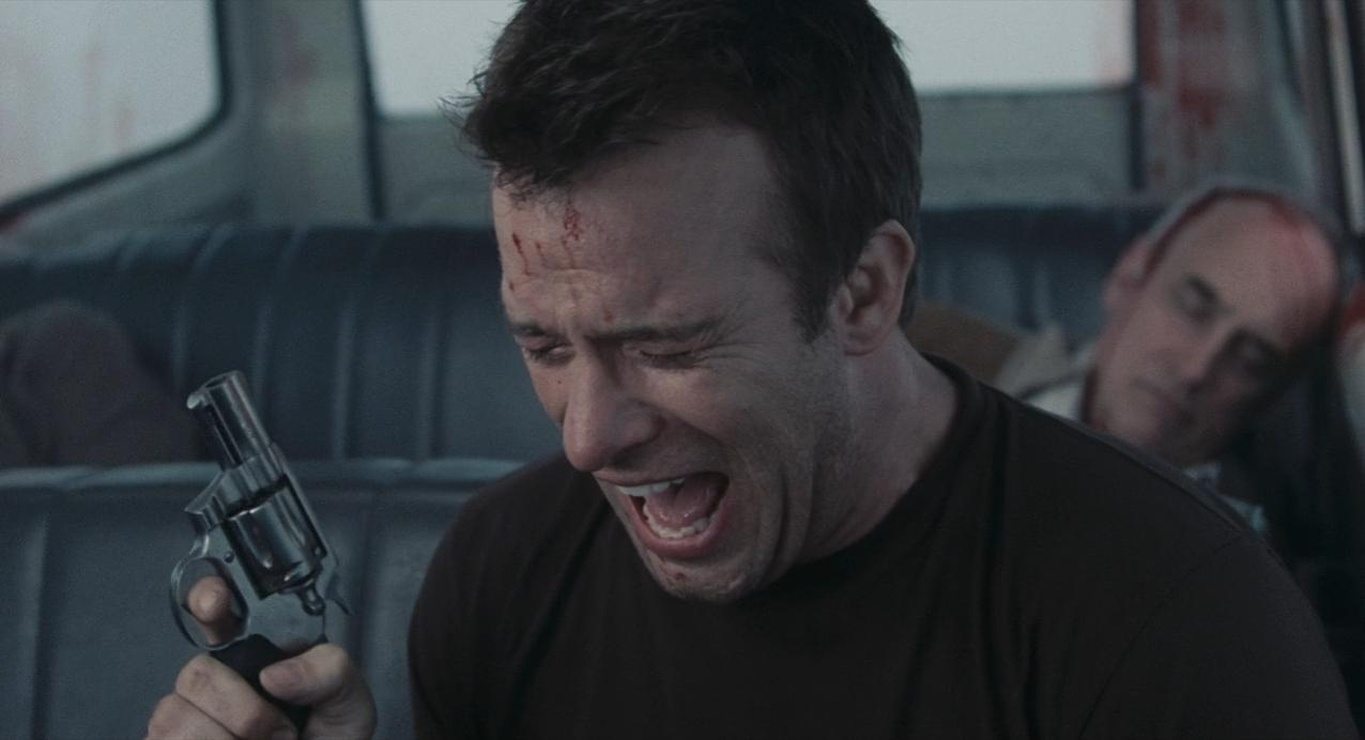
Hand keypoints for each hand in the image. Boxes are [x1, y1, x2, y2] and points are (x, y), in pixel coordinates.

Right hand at [146, 577, 375, 738]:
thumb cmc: (330, 738)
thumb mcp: (348, 698)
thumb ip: (328, 671)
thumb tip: (275, 674)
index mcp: (257, 652)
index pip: (219, 611)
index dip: (208, 596)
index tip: (214, 603)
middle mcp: (217, 680)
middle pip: (197, 672)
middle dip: (243, 707)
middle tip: (281, 729)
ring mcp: (190, 716)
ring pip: (176, 714)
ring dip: (229, 736)